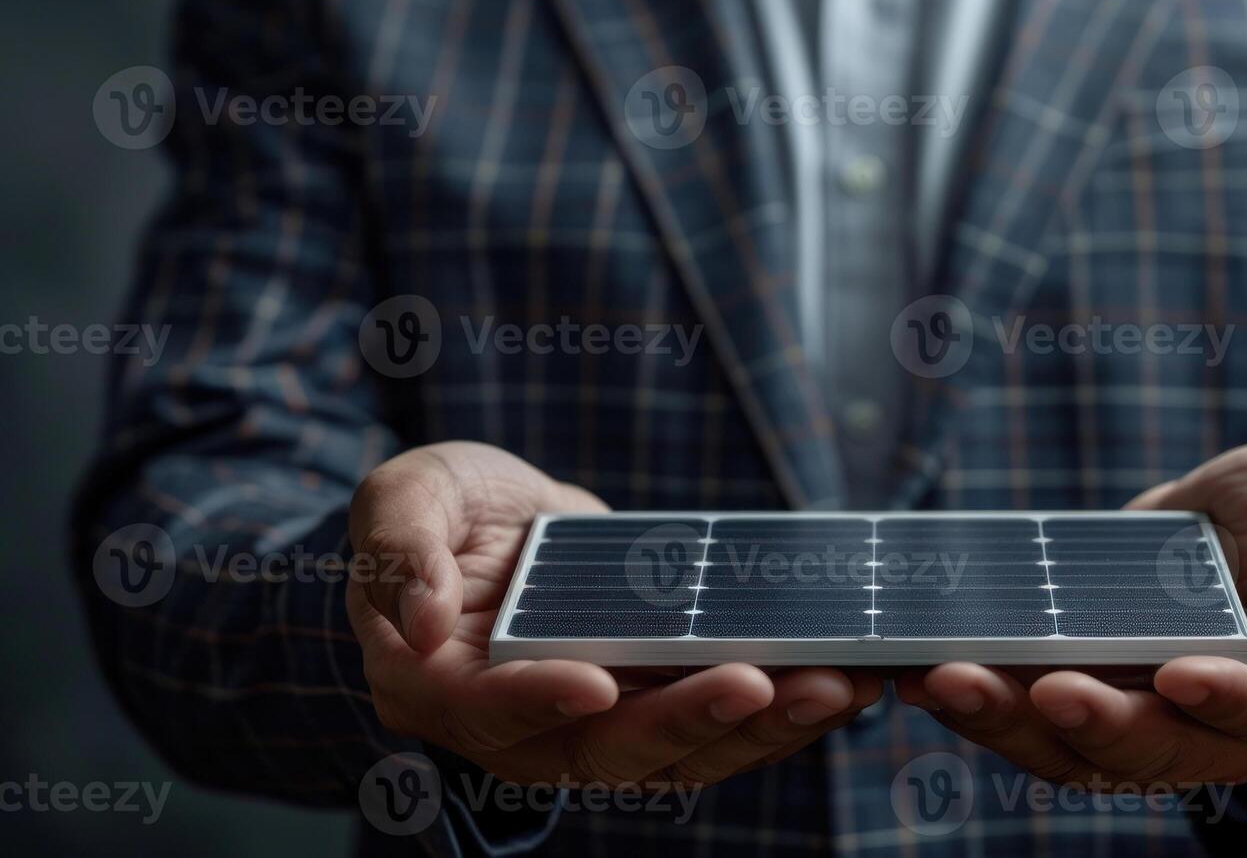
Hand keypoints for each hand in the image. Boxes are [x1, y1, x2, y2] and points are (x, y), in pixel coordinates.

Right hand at [345, 441, 881, 786]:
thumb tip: (423, 620)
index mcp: (438, 683)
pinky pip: (716, 727)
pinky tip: (843, 679)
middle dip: (688, 722)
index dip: (538, 701)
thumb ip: (399, 548)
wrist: (490, 523)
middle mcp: (519, 726)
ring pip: (677, 755)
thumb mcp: (401, 497)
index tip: (596, 681)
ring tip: (835, 686)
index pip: (488, 710)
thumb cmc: (438, 512)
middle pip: (604, 751)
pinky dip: (780, 712)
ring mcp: (592, 723)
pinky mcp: (651, 704)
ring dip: (760, 729)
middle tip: (761, 684)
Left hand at [896, 441, 1246, 786]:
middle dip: (1098, 724)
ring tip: (950, 682)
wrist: (1245, 531)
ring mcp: (1166, 726)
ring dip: (1017, 728)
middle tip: (1040, 687)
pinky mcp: (1106, 710)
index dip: (1229, 699)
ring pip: (1092, 756)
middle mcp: (1240, 723)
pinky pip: (1046, 733)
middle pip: (1168, 750)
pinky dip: (991, 714)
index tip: (1177, 674)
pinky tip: (929, 678)